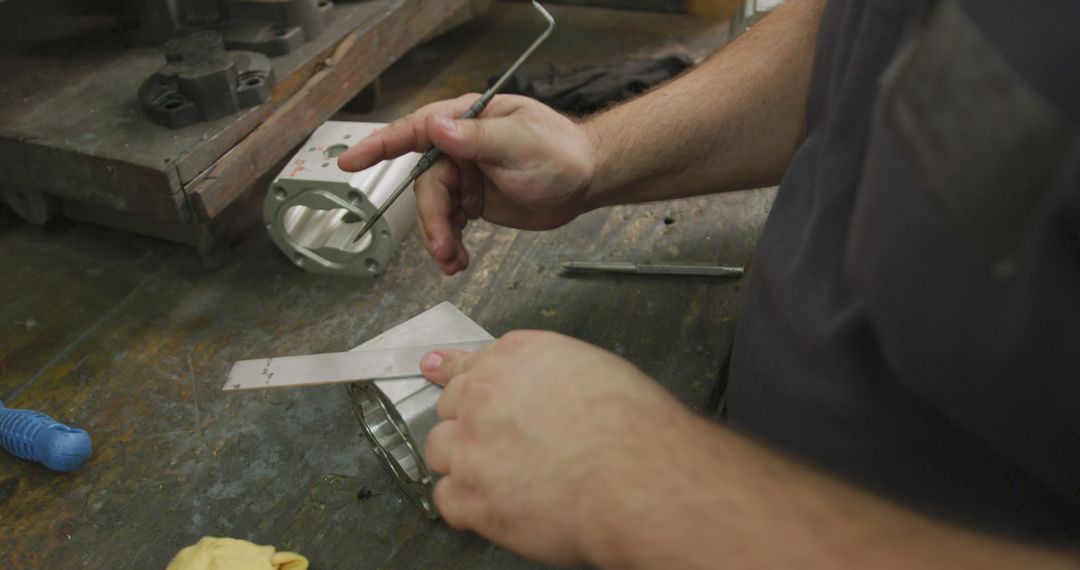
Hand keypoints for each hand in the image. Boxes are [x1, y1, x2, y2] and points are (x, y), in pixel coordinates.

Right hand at [338, 94, 597, 274]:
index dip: (379, 146)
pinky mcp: (474, 200)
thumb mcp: (520, 143)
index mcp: (466, 121)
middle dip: (432, 220)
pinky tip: (458, 260)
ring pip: (436, 209)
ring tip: (452, 261)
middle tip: (443, 246)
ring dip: (440, 237)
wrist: (585, 180)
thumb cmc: (561, 151)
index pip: (414, 131)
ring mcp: (466, 175)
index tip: (350, 161)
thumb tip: (437, 128)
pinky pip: (451, 223)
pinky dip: (451, 244)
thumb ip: (478, 138)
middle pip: (427, 185)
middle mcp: (460, 147)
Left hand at [419, 330, 691, 565]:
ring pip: (440, 451)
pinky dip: (466, 506)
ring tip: (504, 479)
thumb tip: (543, 394)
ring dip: (464, 464)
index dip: (451, 373)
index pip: (468, 363)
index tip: (432, 369)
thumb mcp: (596, 371)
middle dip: (471, 426)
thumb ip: (550, 376)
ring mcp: (471, 446)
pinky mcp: (470, 496)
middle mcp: (484, 394)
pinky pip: (446, 499)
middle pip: (450, 408)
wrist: (637, 478)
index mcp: (516, 357)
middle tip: (503, 447)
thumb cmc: (633, 429)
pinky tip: (496, 506)